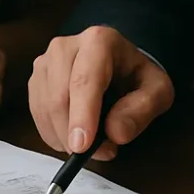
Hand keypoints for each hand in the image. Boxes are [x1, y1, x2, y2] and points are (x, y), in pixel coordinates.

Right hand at [28, 25, 174, 160]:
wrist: (119, 63)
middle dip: (74, 134)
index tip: (81, 148)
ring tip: (93, 144)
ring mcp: (46, 61)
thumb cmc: (136, 77)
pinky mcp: (36, 78)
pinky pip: (37, 115)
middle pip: (59, 97)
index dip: (81, 116)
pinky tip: (74, 136)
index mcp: (98, 41)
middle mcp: (66, 46)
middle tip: (101, 153)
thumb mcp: (157, 91)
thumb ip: (142, 110)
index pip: (85, 81)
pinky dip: (54, 134)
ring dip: (65, 137)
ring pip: (44, 108)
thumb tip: (115, 133)